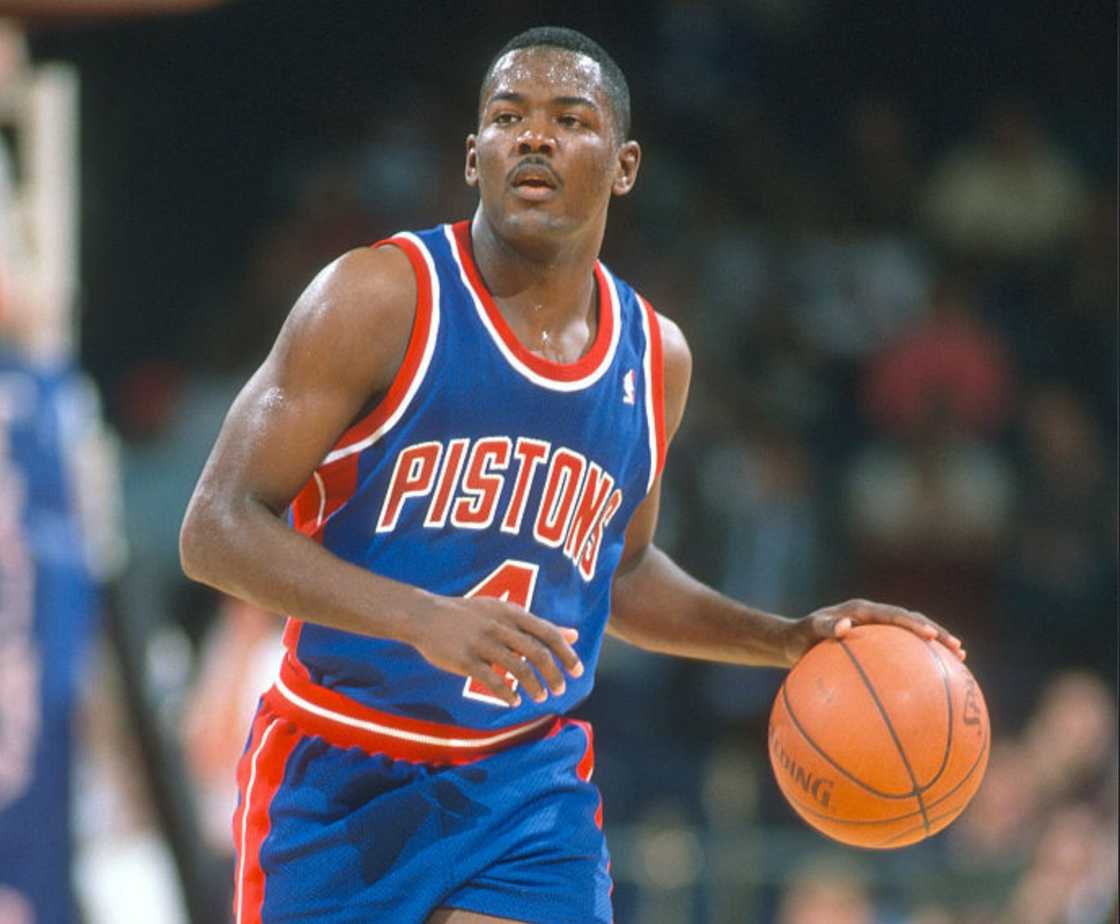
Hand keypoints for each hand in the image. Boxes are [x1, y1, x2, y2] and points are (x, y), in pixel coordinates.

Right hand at [404, 593, 583, 706]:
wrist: (425, 615)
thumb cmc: (470, 615)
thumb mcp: (505, 612)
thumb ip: (538, 625)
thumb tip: (574, 635)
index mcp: (512, 613)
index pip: (548, 633)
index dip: (566, 653)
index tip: (578, 671)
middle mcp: (500, 626)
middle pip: (537, 652)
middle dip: (553, 673)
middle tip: (561, 689)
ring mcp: (482, 643)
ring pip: (517, 667)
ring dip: (533, 685)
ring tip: (541, 698)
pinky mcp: (465, 660)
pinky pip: (492, 680)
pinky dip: (507, 693)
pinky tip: (514, 701)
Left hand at [784, 599, 965, 665]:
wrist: (793, 642)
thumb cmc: (799, 639)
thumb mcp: (807, 632)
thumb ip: (824, 628)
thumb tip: (844, 627)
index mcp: (861, 610)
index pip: (893, 614)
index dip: (913, 623)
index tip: (930, 635)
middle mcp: (873, 616)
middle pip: (911, 621)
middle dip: (936, 632)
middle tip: (957, 648)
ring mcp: (877, 631)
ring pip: (911, 637)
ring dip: (935, 644)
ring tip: (960, 660)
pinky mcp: (876, 645)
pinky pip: (901, 654)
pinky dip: (919, 663)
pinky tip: (934, 686)